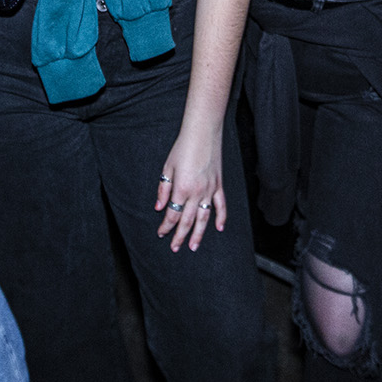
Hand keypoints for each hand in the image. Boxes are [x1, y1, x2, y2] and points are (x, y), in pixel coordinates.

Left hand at [155, 125, 226, 251]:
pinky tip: (218, 228)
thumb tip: (159, 207)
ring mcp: (209, 190)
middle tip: (175, 247)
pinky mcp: (218, 185)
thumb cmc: (183, 148)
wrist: (202, 133)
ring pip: (204, 218)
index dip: (166, 226)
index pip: (172, 215)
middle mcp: (196, 193)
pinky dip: (221, 218)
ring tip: (193, 246)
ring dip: (198, 234)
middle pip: (186, 221)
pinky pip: (221, 205)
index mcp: (181, 189)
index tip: (161, 233)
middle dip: (180, 236)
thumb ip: (163, 190)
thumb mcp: (167, 167)